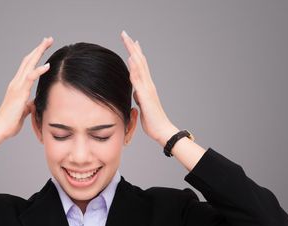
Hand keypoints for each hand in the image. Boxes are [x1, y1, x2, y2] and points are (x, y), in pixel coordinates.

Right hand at [0, 36, 53, 138]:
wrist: (0, 129)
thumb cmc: (10, 122)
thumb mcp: (24, 111)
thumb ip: (29, 105)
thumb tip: (34, 103)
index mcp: (17, 86)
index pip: (27, 66)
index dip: (36, 55)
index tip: (45, 46)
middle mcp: (16, 83)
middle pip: (28, 60)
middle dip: (39, 48)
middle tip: (49, 38)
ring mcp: (17, 86)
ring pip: (29, 64)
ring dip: (39, 52)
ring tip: (48, 42)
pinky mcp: (19, 93)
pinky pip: (30, 78)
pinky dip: (39, 70)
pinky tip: (47, 65)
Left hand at [120, 30, 176, 144]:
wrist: (162, 131)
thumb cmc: (153, 122)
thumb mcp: (142, 107)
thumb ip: (139, 98)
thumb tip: (135, 92)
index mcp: (147, 87)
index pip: (140, 66)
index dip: (136, 53)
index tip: (132, 42)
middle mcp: (148, 84)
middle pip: (140, 61)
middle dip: (132, 47)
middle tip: (125, 34)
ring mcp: (147, 88)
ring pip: (140, 65)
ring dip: (133, 51)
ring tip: (127, 39)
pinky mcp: (145, 95)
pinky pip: (139, 78)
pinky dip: (135, 67)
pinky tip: (131, 57)